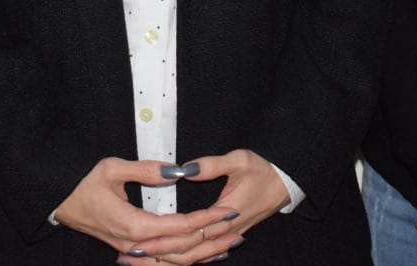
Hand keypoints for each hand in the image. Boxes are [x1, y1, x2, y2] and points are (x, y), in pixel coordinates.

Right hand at [54, 157, 237, 261]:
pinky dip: (187, 259)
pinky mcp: (133, 251)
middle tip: (238, 227)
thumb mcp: (111, 168)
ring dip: (205, 254)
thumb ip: (145, 169)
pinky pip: (165, 261)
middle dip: (213, 239)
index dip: (207, 219)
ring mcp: (134, 252)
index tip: (228, 210)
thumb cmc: (82, 184)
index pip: (181, 227)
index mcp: (135, 226)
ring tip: (230, 244)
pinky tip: (204, 254)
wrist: (60, 203)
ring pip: (176, 261)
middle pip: (184, 249)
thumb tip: (176, 171)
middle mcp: (137, 246)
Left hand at [126, 150, 289, 264]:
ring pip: (194, 257)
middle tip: (130, 255)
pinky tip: (167, 259)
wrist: (286, 182)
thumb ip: (212, 164)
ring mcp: (227, 236)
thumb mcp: (240, 160)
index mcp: (225, 214)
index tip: (140, 241)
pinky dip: (184, 259)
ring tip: (139, 260)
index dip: (164, 239)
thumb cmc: (264, 169)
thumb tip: (185, 169)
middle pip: (188, 252)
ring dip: (167, 260)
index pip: (189, 234)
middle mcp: (225, 232)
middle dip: (158, 255)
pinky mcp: (226, 235)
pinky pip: (202, 254)